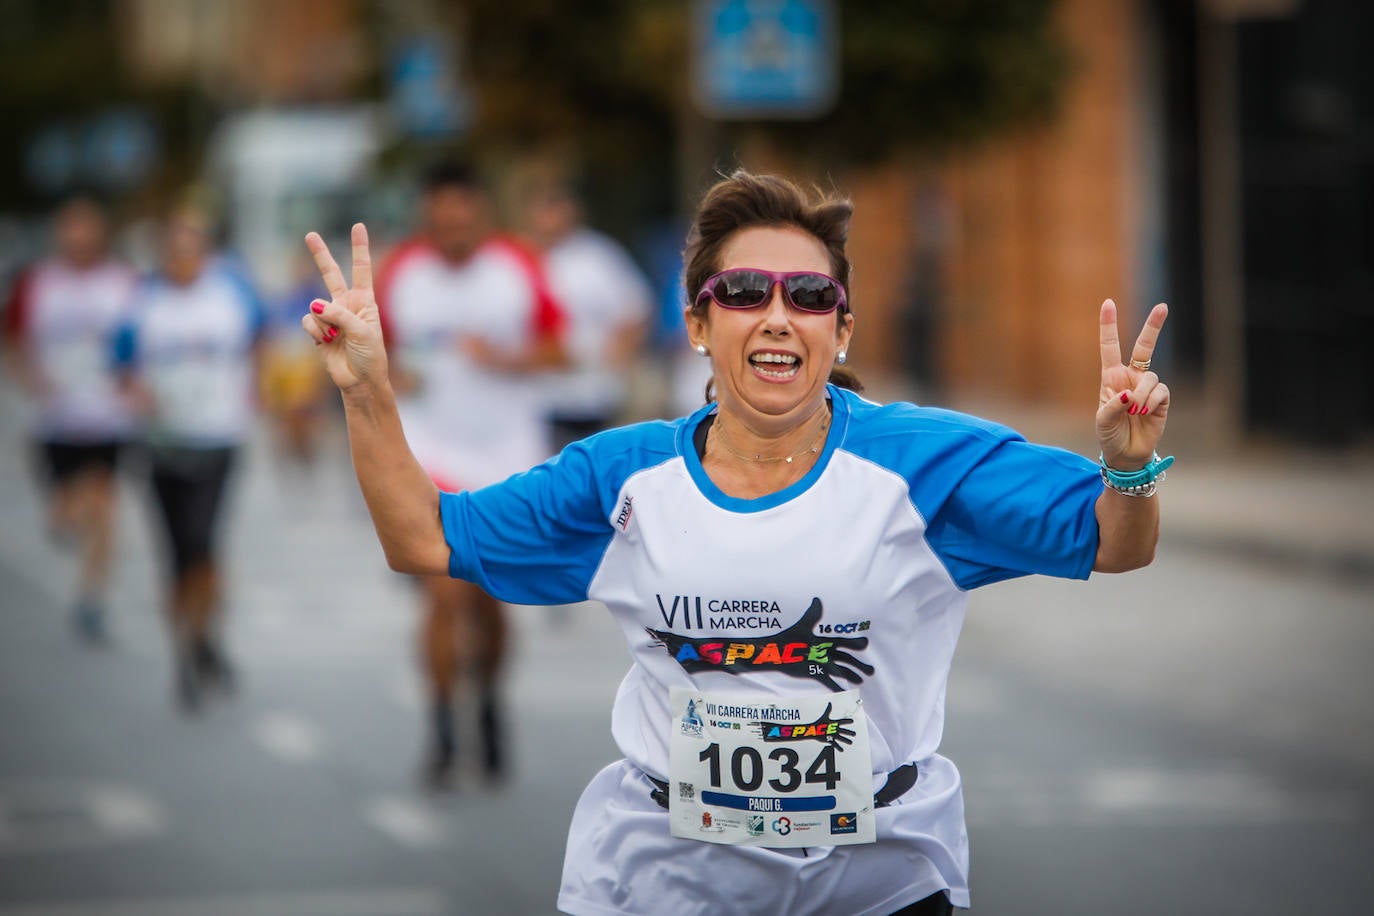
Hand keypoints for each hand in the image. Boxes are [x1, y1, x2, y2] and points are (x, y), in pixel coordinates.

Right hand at [302, 223, 386, 390]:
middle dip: (320, 255)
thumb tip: (314, 306)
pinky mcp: (318, 331)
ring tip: (336, 338)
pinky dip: (315, 331)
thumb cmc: (370, 356)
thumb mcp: (363, 331)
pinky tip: (325, 342)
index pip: (361, 269)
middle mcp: (346, 305)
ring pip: (316, 306)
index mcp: (365, 301)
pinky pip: (308, 321)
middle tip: (310, 235)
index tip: (358, 226)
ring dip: (324, 322)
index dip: (360, 248)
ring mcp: (330, 317)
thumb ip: (340, 314)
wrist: (360, 381)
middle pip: (331, 274)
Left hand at [1096, 299, 1168, 469]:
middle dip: (1153, 327)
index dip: (1109, 325)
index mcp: (1111, 377)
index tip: (1108, 303)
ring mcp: (1147, 388)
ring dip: (1142, 395)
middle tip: (1163, 306)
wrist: (1126, 454)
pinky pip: (1160, 391)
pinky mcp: (1161, 400)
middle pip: (1145, 347)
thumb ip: (1114, 405)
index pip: (1110, 347)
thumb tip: (1131, 394)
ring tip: (1135, 411)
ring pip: (1151, 377)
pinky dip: (1151, 401)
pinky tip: (1145, 413)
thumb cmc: (1109, 434)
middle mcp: (1131, 377)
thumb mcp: (1103, 420)